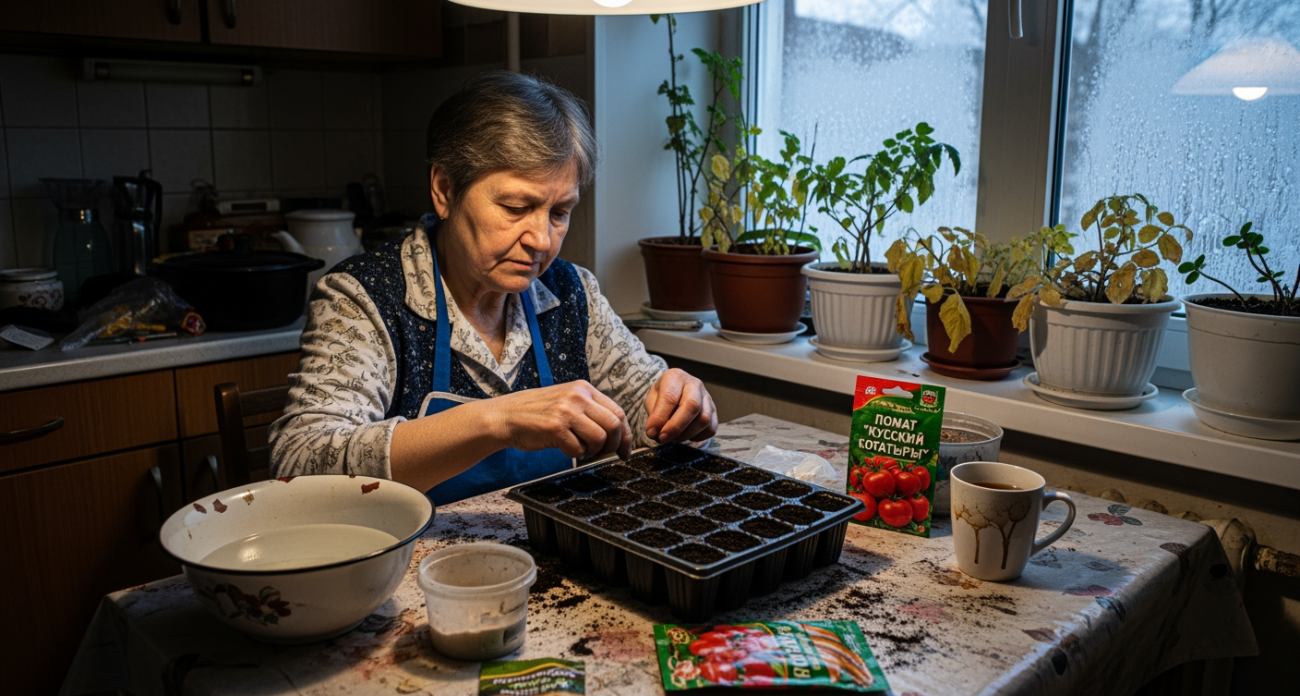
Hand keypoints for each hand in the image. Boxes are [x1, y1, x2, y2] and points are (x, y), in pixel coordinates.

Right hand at [490, 380, 630, 459]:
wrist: (506, 416)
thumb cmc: (538, 413)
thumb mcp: (567, 401)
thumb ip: (590, 411)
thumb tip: (618, 434)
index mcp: (584, 388)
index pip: (618, 412)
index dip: (626, 435)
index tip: (625, 451)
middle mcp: (578, 396)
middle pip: (614, 426)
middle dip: (613, 445)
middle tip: (603, 454)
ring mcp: (566, 411)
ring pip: (599, 438)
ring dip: (592, 451)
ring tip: (579, 448)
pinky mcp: (555, 427)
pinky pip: (578, 449)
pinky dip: (574, 454)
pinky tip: (563, 447)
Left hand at [644, 368, 716, 443]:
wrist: (675, 391)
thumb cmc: (662, 396)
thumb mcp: (651, 400)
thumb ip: (654, 415)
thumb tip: (656, 433)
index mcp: (676, 377)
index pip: (670, 397)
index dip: (660, 417)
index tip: (651, 432)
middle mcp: (695, 384)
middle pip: (692, 406)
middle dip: (676, 427)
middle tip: (662, 438)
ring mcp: (707, 397)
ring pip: (704, 419)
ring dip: (686, 434)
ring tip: (673, 437)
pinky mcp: (714, 411)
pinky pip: (711, 428)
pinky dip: (697, 437)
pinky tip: (686, 435)